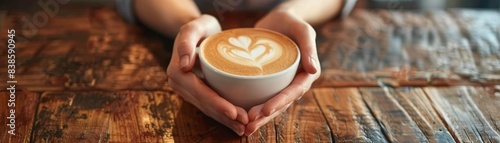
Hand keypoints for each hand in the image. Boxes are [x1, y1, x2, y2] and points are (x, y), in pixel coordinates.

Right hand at [166, 14, 247, 135]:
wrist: (199, 31)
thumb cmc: (200, 26)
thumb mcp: (194, 26)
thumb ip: (187, 38)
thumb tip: (184, 64)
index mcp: (178, 72)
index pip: (200, 92)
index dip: (217, 104)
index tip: (234, 112)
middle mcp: (179, 84)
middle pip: (205, 105)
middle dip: (225, 117)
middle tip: (245, 124)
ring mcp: (186, 91)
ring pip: (207, 110)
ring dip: (225, 121)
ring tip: (243, 128)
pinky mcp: (195, 93)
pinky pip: (209, 107)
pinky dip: (222, 116)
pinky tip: (236, 123)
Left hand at [245, 10, 320, 135]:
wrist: (280, 19)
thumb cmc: (293, 23)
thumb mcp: (303, 30)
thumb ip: (309, 47)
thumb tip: (313, 70)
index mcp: (306, 74)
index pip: (293, 92)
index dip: (280, 102)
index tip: (265, 111)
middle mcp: (295, 82)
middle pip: (281, 103)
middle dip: (266, 116)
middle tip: (249, 125)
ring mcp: (282, 84)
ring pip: (271, 104)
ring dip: (259, 117)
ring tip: (244, 128)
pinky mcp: (269, 81)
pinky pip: (262, 96)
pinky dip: (252, 106)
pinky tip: (240, 115)